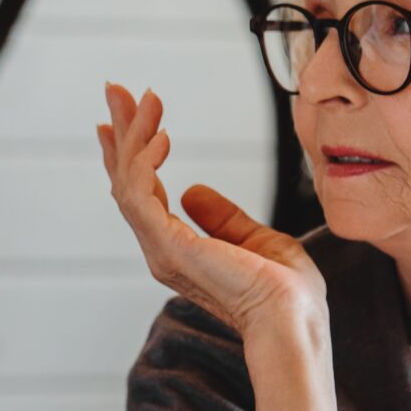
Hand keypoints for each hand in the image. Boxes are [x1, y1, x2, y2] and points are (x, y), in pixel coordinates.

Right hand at [98, 83, 323, 339]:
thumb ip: (223, 218)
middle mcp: (163, 251)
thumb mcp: (257, 240)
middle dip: (122, 133)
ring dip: (134, 135)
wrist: (294, 321)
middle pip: (127, 182)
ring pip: (128, 182)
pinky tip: (161, 135)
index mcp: (181, 251)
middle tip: (116, 89)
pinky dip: (145, 159)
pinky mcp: (169, 246)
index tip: (126, 117)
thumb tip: (191, 191)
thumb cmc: (287, 295)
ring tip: (148, 99)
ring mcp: (162, 250)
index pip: (144, 194)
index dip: (132, 153)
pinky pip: (141, 192)